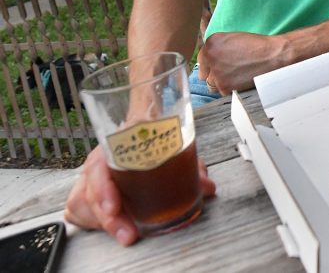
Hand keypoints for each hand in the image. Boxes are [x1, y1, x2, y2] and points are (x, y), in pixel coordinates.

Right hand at [64, 146, 215, 245]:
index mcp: (115, 146)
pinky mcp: (88, 195)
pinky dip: (95, 223)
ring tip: (126, 235)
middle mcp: (99, 164)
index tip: (113, 209)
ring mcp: (90, 179)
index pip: (99, 167)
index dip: (104, 190)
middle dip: (108, 218)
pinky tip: (114, 229)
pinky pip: (80, 212)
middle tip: (128, 234)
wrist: (142, 134)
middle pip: (90, 192)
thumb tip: (207, 187)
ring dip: (104, 223)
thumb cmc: (153, 143)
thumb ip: (191, 168)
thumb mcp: (174, 150)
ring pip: (82, 204)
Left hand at [199, 31, 286, 91]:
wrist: (273, 55)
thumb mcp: (232, 38)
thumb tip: (209, 61)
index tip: (219, 66)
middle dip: (214, 74)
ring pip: (212, 84)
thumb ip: (217, 48)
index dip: (211, 64)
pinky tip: (241, 80)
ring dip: (221, 83)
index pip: (202, 59)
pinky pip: (222, 91)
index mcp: (211, 43)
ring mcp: (216, 72)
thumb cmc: (256, 46)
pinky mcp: (224, 86)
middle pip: (204, 74)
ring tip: (237, 76)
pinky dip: (231, 89)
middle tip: (230, 72)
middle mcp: (210, 57)